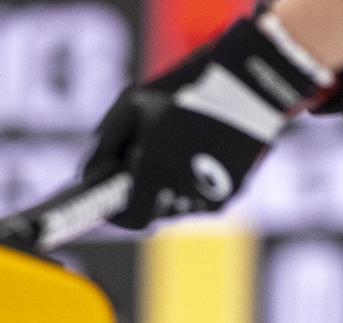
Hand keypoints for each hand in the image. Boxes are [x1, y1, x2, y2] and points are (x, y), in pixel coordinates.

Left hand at [82, 14, 332, 228]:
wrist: (250, 82)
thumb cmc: (186, 89)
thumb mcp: (132, 106)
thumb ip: (104, 145)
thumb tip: (92, 174)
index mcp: (156, 173)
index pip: (132, 219)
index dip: (119, 213)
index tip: (113, 199)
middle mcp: (184, 193)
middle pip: (155, 210)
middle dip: (145, 191)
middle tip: (142, 159)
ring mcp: (212, 196)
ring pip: (180, 205)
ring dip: (170, 187)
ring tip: (174, 147)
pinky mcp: (234, 191)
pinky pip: (203, 198)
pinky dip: (194, 183)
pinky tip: (198, 150)